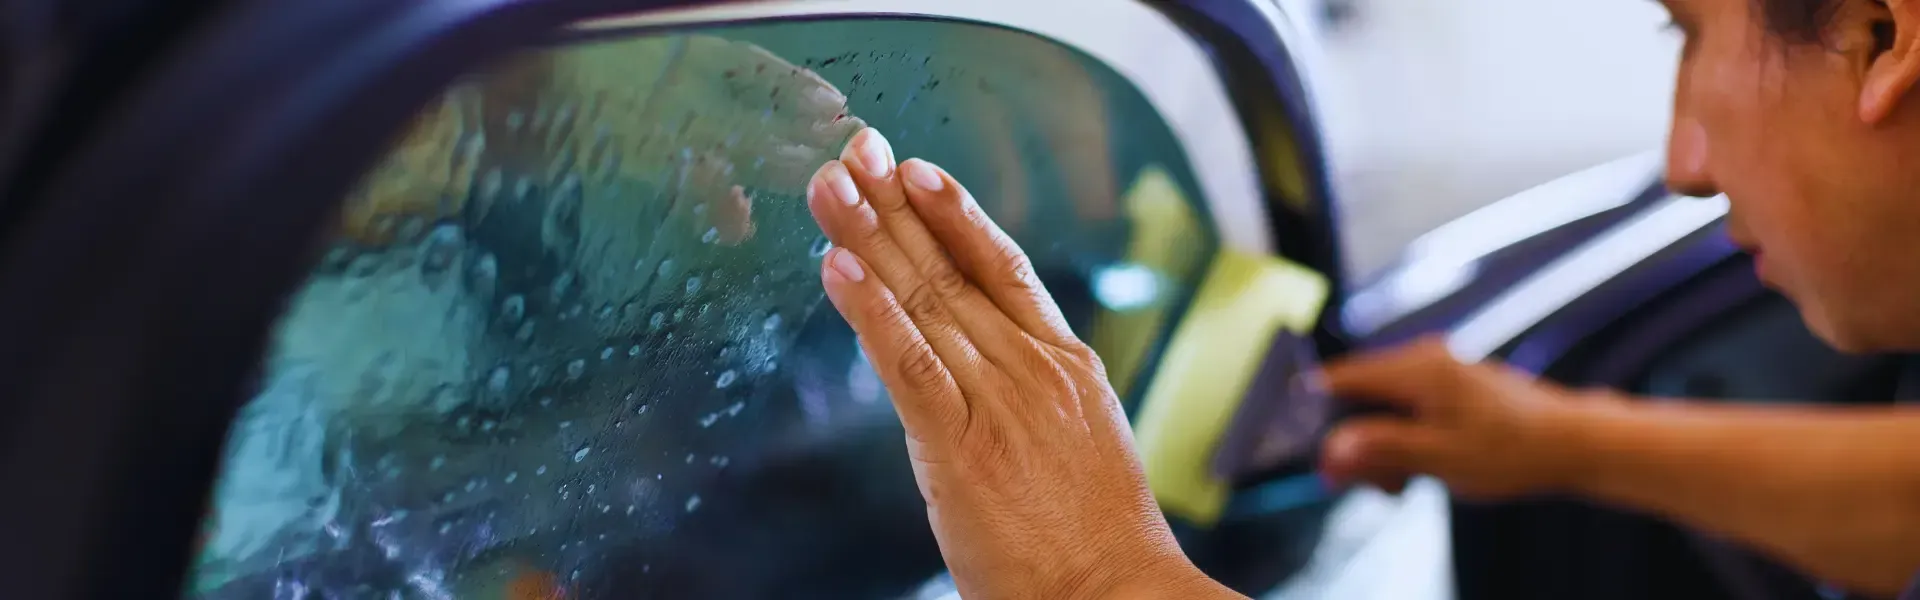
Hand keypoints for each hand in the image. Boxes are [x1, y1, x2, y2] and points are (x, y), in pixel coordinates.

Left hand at [805, 128, 1236, 598]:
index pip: (1000, 264)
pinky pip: (908, 364)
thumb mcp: (1080, 441)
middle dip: (895, 205)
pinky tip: (838, 267)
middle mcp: (1032, 367)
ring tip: (831, 185)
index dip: (953, 211)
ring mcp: (999, 401)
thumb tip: (987, 364)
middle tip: (852, 149)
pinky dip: (870, 311)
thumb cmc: (1096, 538)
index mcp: (1066, 363)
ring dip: (870, 237)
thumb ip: (1035, 394)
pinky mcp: (963, 445)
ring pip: (925, 301)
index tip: (913, 168)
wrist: (1115, 594)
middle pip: (951, 268)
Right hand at [1319, 338, 1605, 499]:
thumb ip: (1382, 448)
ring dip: (1380, 443)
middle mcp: (1422, 357)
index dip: (1318, 416)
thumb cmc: (1513, 449)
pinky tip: (1418, 465)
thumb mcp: (1440, 457)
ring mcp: (1436, 366)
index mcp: (1415, 368)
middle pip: (1358, 394)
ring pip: (1382, 403)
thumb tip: (1332, 448)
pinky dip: (1403, 434)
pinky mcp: (1448, 381)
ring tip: (1402, 482)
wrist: (1571, 441)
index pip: (1339, 379)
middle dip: (1356, 441)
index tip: (1318, 455)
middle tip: (1374, 484)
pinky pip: (1406, 404)